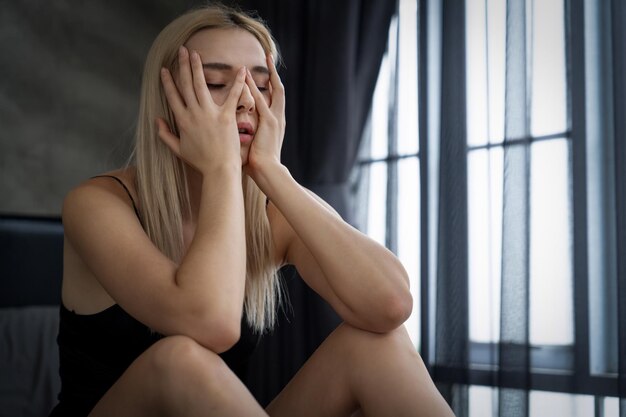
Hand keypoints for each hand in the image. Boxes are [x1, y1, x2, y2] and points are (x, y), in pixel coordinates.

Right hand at [156, 46, 246, 174]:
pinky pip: (232, 95)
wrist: (219, 170)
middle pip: (185, 84)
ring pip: (201, 84)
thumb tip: (157, 120)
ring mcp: (210, 113)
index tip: (164, 69)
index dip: (167, 81)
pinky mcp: (226, 116)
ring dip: (197, 67)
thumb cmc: (201, 161)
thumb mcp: (178, 149)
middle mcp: (193, 113)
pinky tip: (241, 70)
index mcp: (182, 120)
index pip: (172, 96)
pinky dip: (237, 82)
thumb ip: (165, 134)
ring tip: (196, 54)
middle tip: (182, 51)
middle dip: (182, 66)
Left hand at [244, 55, 285, 179]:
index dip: (271, 84)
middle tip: (270, 56)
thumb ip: (251, 134)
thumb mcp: (256, 145)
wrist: (268, 172)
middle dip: (275, 72)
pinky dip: (256, 88)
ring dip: (270, 74)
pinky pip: (262, 100)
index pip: (274, 98)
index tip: (267, 72)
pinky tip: (249, 76)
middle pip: (279, 89)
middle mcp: (278, 117)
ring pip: (276, 90)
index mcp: (275, 123)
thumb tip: (240, 132)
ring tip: (266, 58)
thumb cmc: (259, 163)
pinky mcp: (269, 122)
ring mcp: (275, 119)